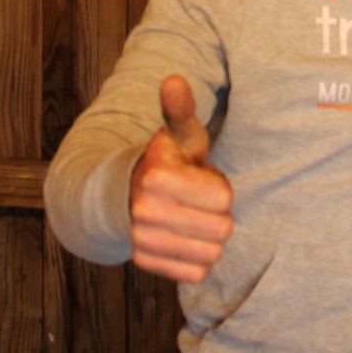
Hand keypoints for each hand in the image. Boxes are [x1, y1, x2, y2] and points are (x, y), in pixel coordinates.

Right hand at [129, 76, 233, 280]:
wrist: (126, 195)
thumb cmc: (169, 161)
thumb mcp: (180, 134)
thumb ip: (180, 109)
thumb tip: (174, 80)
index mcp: (158, 176)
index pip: (224, 199)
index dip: (219, 188)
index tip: (200, 178)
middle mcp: (146, 212)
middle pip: (221, 229)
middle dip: (216, 214)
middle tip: (197, 201)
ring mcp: (144, 241)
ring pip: (211, 253)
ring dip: (208, 237)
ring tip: (191, 217)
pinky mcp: (147, 264)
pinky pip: (197, 272)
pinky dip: (197, 258)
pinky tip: (184, 239)